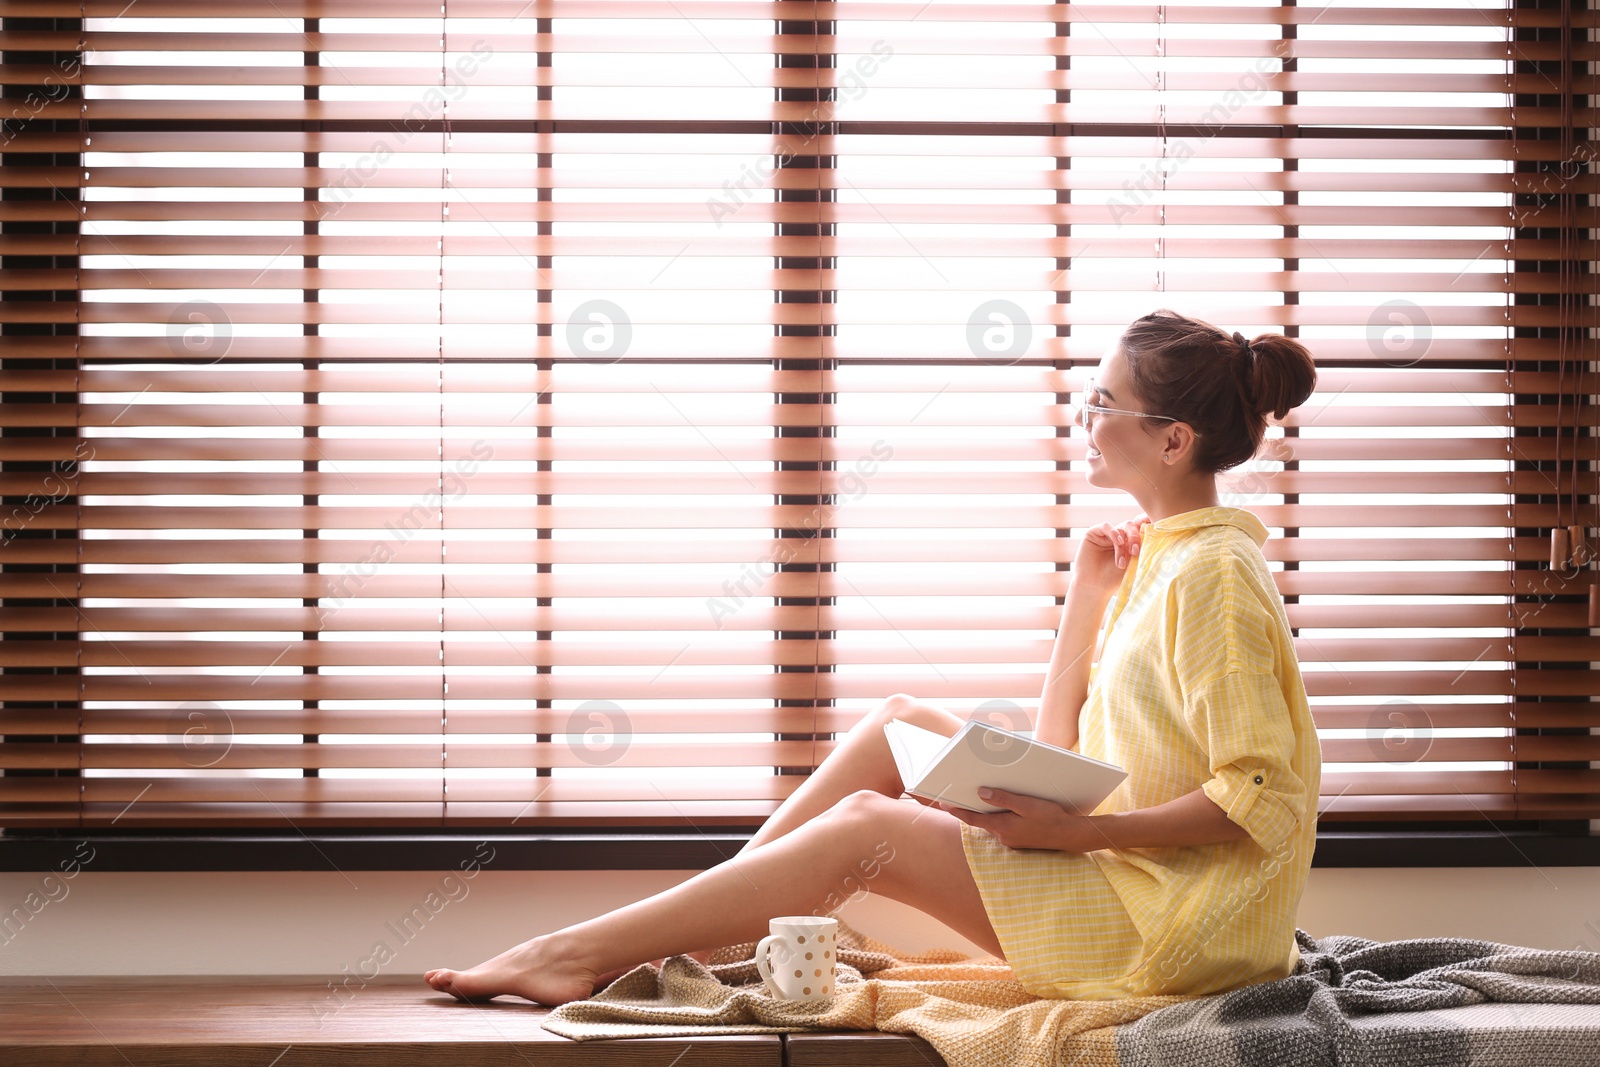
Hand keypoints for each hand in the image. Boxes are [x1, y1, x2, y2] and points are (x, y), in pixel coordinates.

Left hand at [940, 787, 1108, 851]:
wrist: (1070, 835)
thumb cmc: (1050, 818)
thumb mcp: (1026, 805)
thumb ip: (1003, 799)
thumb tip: (981, 793)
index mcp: (1003, 828)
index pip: (973, 819)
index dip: (957, 811)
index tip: (944, 803)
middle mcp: (1003, 837)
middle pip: (981, 821)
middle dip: (970, 809)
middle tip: (958, 796)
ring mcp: (1011, 840)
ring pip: (992, 824)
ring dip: (986, 813)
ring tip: (979, 798)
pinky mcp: (1019, 840)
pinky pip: (1003, 827)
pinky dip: (999, 817)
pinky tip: (1003, 808)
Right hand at [1072, 515, 1149, 596]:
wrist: (1094, 587)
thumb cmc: (1114, 579)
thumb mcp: (1133, 563)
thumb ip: (1141, 549)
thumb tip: (1157, 536)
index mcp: (1129, 542)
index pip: (1140, 528)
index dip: (1148, 523)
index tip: (1157, 527)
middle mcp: (1119, 536)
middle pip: (1133, 526)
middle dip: (1136, 538)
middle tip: (1135, 552)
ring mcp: (1106, 534)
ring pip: (1122, 527)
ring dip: (1125, 543)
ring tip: (1122, 561)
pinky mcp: (1094, 533)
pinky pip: (1107, 526)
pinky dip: (1114, 533)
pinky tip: (1118, 543)